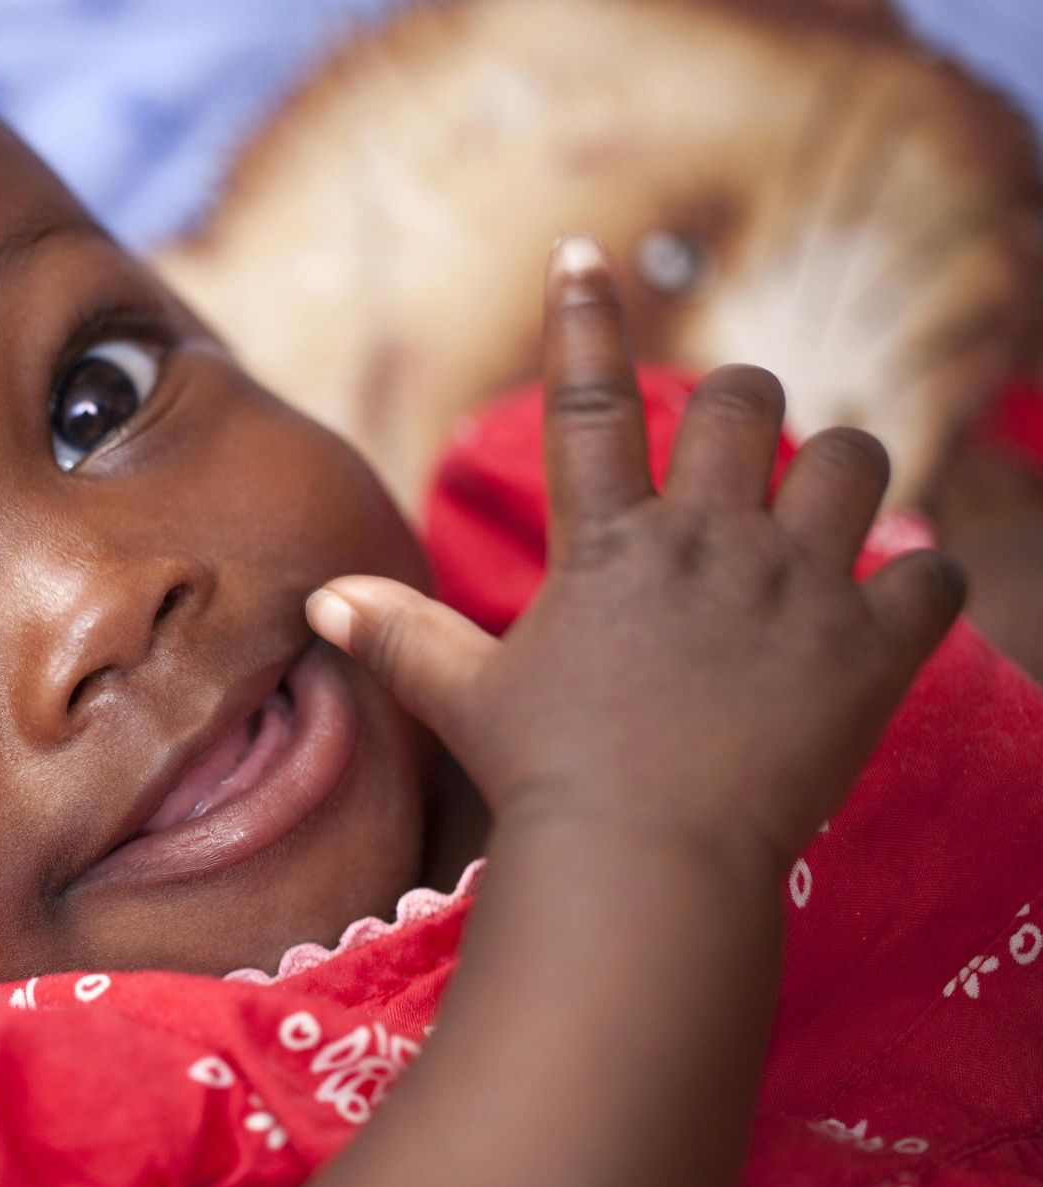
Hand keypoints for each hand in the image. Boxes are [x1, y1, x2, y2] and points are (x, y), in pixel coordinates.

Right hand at [308, 236, 963, 868]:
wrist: (646, 864)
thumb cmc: (545, 779)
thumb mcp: (464, 697)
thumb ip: (400, 635)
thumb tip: (322, 600)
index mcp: (607, 546)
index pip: (588, 403)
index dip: (581, 318)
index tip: (580, 251)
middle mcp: (705, 543)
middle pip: (748, 403)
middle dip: (745, 408)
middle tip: (737, 453)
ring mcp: (794, 590)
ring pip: (855, 462)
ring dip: (843, 475)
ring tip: (826, 515)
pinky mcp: (867, 651)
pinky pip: (934, 574)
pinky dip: (923, 581)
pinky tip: (896, 600)